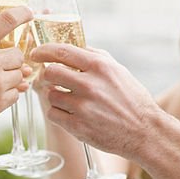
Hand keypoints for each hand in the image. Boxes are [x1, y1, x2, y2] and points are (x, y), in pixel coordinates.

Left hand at [31, 42, 161, 158]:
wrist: (143, 130)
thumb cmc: (131, 99)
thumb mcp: (117, 70)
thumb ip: (94, 57)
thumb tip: (72, 48)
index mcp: (99, 67)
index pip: (62, 51)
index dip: (44, 50)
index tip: (36, 53)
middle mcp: (90, 85)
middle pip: (50, 72)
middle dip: (48, 75)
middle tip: (52, 80)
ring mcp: (83, 106)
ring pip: (50, 95)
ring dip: (56, 97)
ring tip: (70, 101)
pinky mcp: (78, 126)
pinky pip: (53, 114)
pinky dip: (58, 113)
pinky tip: (70, 114)